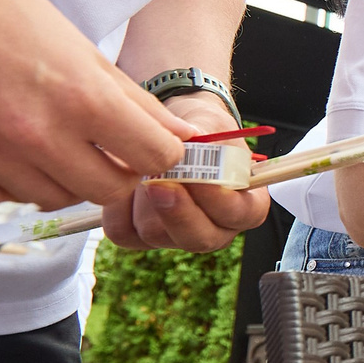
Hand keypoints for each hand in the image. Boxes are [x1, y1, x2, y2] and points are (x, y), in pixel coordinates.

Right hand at [0, 0, 189, 206]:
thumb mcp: (81, 49)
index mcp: (78, 98)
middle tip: (99, 145)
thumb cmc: (3, 17)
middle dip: (115, 171)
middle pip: (108, 190)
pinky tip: (8, 148)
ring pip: (57, 200)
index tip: (149, 145)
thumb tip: (182, 140)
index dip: (159, 153)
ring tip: (46, 138)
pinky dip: (16, 183)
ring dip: (63, 178)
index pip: (153, 158)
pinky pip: (5, 201)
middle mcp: (35, 135)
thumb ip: (133, 102)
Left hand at [101, 92, 267, 252]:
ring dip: (142, 200)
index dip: (218, 199)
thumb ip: (206, 138)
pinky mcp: (142, 237)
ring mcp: (178, 236)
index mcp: (246, 205)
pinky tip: (122, 182)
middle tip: (157, 182)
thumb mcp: (211, 124)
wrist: (172, 132)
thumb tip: (191, 146)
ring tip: (138, 169)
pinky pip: (124, 231)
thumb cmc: (200, 129)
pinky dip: (117, 206)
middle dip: (175, 209)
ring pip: (155, 235)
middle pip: (197, 238)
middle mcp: (216, 229)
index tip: (196, 177)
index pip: (240, 215)